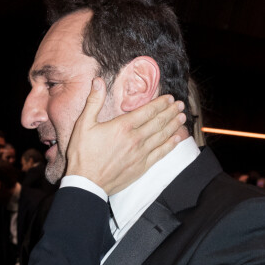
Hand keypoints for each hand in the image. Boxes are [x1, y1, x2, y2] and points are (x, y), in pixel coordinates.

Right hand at [66, 78, 186, 193]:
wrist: (87, 182)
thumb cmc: (82, 154)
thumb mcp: (83, 125)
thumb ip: (93, 102)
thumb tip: (97, 82)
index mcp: (123, 126)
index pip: (147, 111)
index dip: (160, 103)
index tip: (169, 98)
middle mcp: (135, 138)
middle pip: (158, 122)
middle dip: (171, 112)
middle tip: (180, 105)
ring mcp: (140, 153)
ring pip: (162, 136)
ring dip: (173, 125)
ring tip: (182, 117)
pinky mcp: (142, 166)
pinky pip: (160, 153)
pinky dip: (170, 145)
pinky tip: (176, 139)